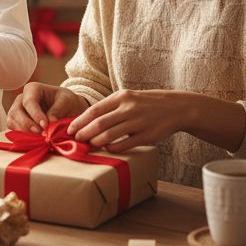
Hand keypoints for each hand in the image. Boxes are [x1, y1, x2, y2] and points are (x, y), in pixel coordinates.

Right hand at [7, 82, 88, 132]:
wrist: (67, 108)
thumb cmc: (66, 101)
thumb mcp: (66, 102)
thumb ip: (57, 111)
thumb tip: (49, 123)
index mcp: (33, 89)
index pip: (29, 101)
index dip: (35, 114)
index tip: (45, 125)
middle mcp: (22, 99)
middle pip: (16, 111)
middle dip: (27, 124)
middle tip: (41, 134)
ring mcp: (17, 110)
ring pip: (12, 121)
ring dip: (23, 131)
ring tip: (39, 138)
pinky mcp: (17, 122)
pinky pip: (13, 129)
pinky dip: (22, 136)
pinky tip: (34, 140)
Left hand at [67, 89, 183, 150]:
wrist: (175, 108)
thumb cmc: (145, 104)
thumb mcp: (127, 98)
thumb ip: (110, 108)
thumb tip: (87, 120)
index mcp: (121, 97)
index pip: (94, 110)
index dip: (80, 121)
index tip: (69, 129)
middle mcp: (128, 108)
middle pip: (99, 123)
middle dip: (84, 132)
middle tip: (76, 139)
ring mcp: (138, 122)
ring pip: (110, 134)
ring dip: (96, 141)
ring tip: (88, 144)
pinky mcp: (147, 135)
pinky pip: (126, 144)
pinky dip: (113, 147)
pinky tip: (107, 148)